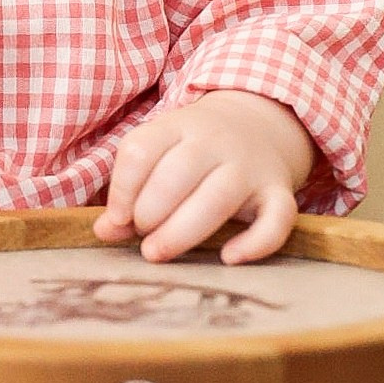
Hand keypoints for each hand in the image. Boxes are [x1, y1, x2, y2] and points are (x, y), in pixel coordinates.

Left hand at [96, 90, 314, 263]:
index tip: (117, 219)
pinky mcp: (279, 192)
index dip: (121, 190)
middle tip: (143, 237)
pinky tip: (229, 259)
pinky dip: (256, 242)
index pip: (141, 150)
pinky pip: (277, 217)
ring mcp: (250, 166)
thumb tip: (104, 232)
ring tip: (157, 253)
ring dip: (182, 231)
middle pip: (177, 174)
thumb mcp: (159, 154)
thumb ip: (128, 191)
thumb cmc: (193, 151)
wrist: (260, 124)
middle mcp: (216, 141)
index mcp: (178, 126)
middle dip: (150, 213)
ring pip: (219, 196)